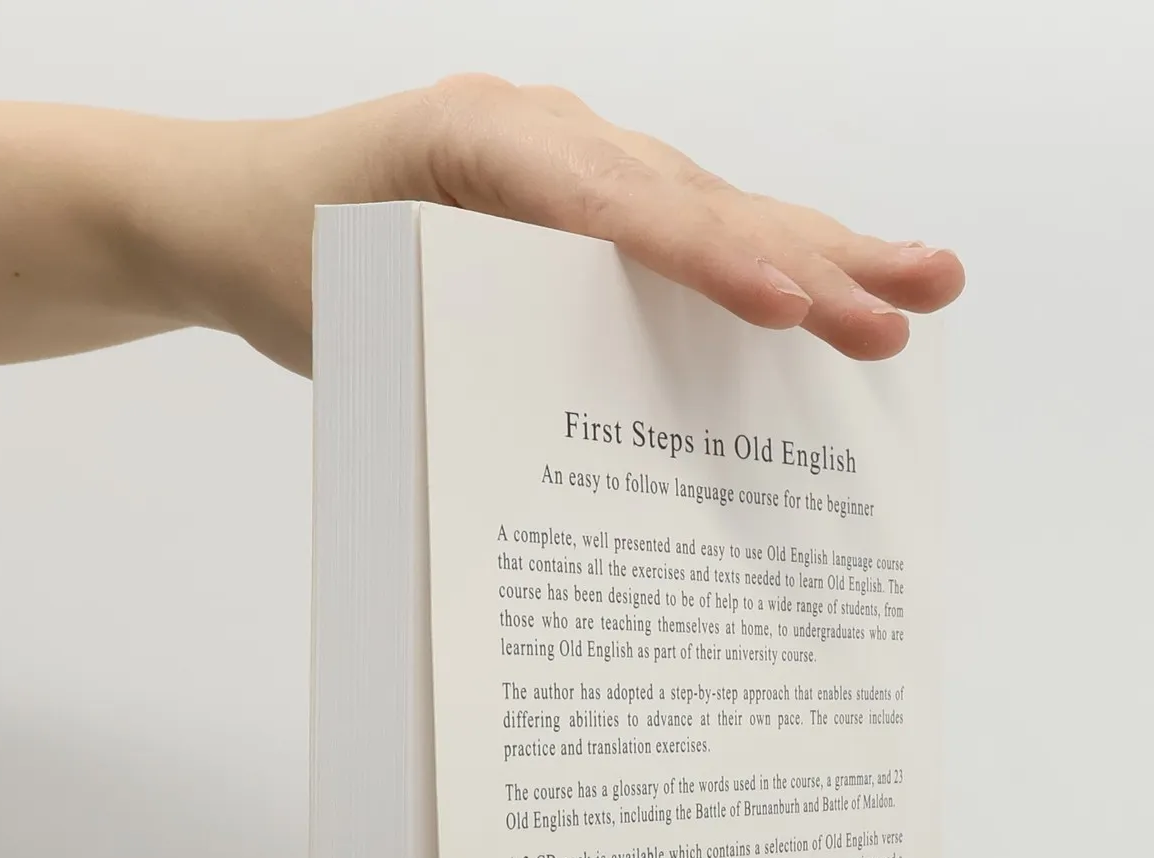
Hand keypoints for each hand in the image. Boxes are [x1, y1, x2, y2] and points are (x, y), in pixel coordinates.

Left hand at [158, 76, 964, 373]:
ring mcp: (568, 157)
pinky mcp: (573, 197)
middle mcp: (546, 134)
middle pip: (695, 200)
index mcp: (485, 140)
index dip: (711, 263)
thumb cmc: (281, 256)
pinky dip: (754, 258)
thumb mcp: (352, 305)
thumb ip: (459, 334)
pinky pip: (677, 225)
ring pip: (708, 205)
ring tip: (926, 282)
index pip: (620, 208)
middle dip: (807, 262)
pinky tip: (831, 281)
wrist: (234, 210)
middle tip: (904, 313)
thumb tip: (576, 421)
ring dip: (817, 249)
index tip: (788, 309)